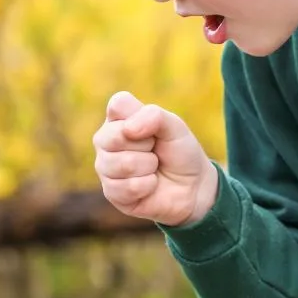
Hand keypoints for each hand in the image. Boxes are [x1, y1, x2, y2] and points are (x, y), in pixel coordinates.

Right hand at [92, 91, 217, 226]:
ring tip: (153, 168)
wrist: (192, 186)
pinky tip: (150, 185)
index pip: (118, 105)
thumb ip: (154, 116)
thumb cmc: (179, 151)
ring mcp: (105, 167)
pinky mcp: (111, 192)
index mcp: (118, 118)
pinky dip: (148, 186)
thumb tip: (128, 130)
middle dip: (146, 145)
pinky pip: (127, 187)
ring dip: (148, 167)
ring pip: (123, 164)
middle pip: (115, 137)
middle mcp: (106, 141)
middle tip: (154, 150)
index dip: (141, 117)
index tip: (154, 129)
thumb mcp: (175, 126)